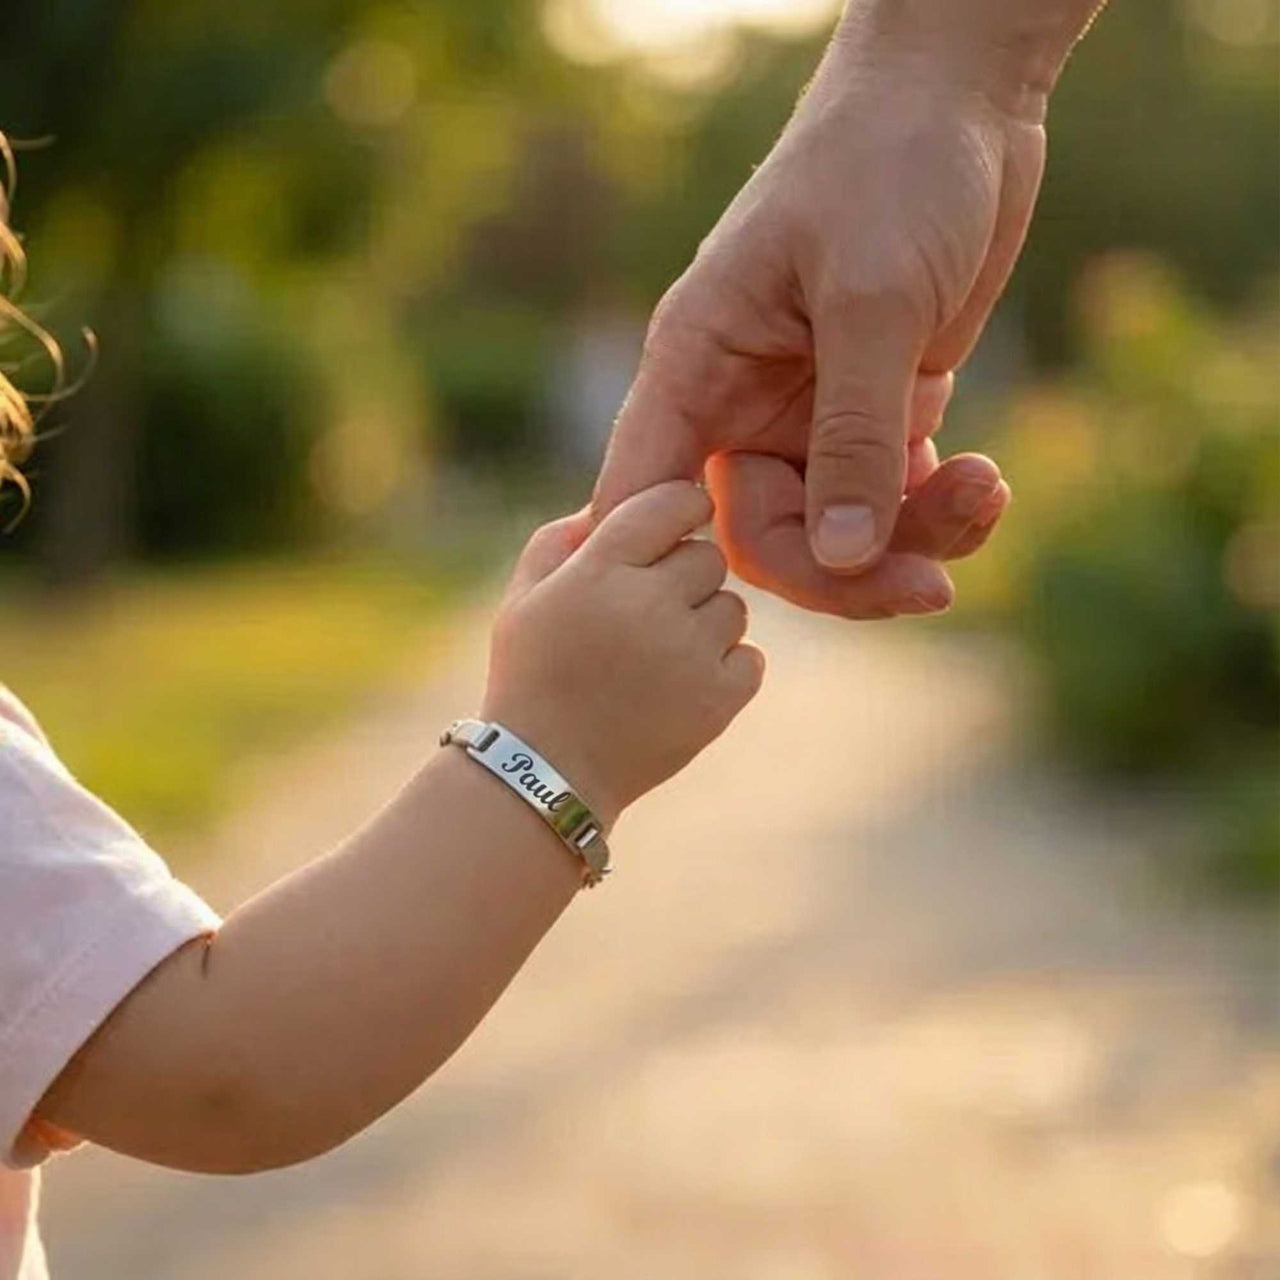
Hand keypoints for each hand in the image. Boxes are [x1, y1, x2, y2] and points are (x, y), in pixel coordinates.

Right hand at [483, 481, 763, 824]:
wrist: (545, 772)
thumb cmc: (532, 676)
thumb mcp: (524, 596)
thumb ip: (565, 537)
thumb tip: (620, 503)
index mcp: (600, 571)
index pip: (673, 503)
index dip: (681, 508)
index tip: (678, 525)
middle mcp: (649, 605)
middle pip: (708, 556)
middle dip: (685, 576)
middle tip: (651, 610)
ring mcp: (688, 655)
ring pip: (733, 607)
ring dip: (705, 623)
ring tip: (660, 655)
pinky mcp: (718, 700)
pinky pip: (750, 657)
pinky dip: (726, 668)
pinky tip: (683, 683)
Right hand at [593, 15, 1053, 618]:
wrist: (963, 99)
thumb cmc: (888, 166)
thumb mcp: (871, 300)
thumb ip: (854, 435)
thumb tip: (840, 558)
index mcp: (698, 367)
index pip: (650, 495)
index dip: (672, 566)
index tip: (721, 619)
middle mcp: (743, 402)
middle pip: (766, 536)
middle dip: (845, 572)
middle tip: (928, 587)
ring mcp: (811, 412)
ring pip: (840, 529)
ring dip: (912, 538)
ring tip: (984, 497)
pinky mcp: (877, 409)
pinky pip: (894, 495)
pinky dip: (940, 507)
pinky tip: (986, 481)